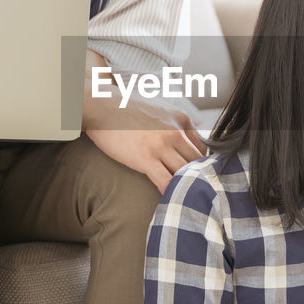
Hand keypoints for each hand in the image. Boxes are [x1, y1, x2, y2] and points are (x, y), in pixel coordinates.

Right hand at [83, 88, 206, 192]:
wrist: (100, 105)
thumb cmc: (125, 108)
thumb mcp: (158, 108)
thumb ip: (173, 123)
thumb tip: (181, 139)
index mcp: (181, 118)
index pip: (202, 147)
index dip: (202, 163)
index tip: (198, 174)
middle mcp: (175, 131)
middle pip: (197, 162)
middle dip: (198, 177)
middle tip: (197, 190)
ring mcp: (161, 145)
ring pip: (185, 173)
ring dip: (186, 187)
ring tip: (185, 199)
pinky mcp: (146, 158)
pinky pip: (166, 182)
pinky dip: (170, 193)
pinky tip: (169, 199)